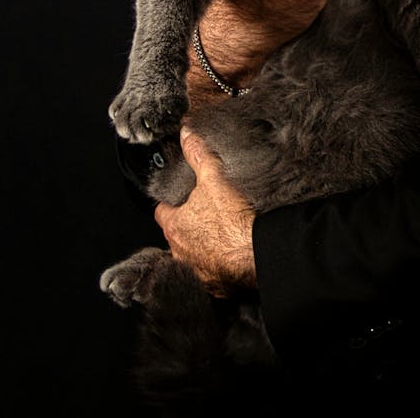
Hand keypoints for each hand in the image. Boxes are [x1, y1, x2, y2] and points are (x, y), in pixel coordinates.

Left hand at [154, 126, 255, 294]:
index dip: (170, 204)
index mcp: (175, 227)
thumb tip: (186, 133)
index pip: (162, 213)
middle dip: (187, 227)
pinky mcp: (217, 287)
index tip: (178, 199)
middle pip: (177, 237)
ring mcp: (197, 272)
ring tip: (218, 237)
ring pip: (192, 258)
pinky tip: (230, 257)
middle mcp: (180, 253)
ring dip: (201, 249)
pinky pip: (212, 277)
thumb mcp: (214, 177)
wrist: (256, 253)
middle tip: (204, 216)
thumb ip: (198, 154)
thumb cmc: (232, 219)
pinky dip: (218, 268)